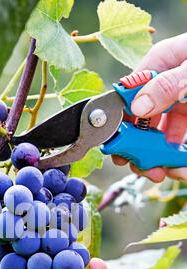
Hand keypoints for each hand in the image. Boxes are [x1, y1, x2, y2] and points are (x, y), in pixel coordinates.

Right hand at [112, 33, 186, 181]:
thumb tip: (138, 106)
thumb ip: (168, 86)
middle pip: (141, 122)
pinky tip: (182, 168)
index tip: (120, 144)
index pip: (129, 93)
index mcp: (162, 64)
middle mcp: (166, 87)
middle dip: (142, 149)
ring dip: (161, 159)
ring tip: (172, 171)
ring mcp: (179, 106)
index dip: (122, 120)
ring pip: (158, 138)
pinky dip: (178, 160)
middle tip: (147, 168)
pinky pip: (177, 145)